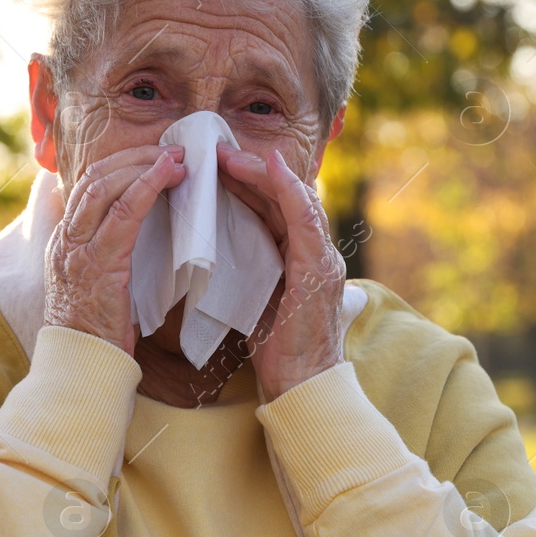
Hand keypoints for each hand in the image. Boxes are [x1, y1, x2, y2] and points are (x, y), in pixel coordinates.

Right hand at [44, 144, 186, 355]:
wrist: (85, 367)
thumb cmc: (100, 334)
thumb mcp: (100, 287)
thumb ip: (111, 258)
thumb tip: (135, 239)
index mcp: (65, 243)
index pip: (86, 187)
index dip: (119, 165)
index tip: (150, 157)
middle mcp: (65, 239)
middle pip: (94, 177)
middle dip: (134, 156)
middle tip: (170, 149)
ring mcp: (77, 249)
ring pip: (105, 186)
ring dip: (143, 164)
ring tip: (175, 157)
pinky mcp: (98, 262)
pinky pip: (123, 212)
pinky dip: (146, 185)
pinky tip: (167, 174)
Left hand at [216, 143, 344, 398]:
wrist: (300, 385)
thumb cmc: (277, 350)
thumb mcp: (255, 298)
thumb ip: (247, 269)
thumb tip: (214, 249)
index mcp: (301, 258)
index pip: (275, 209)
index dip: (248, 184)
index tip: (217, 167)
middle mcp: (316, 252)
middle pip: (284, 198)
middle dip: (250, 172)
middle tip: (216, 152)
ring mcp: (321, 258)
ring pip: (295, 200)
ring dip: (262, 174)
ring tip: (229, 156)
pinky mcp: (318, 269)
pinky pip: (305, 220)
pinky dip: (290, 190)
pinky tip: (272, 167)